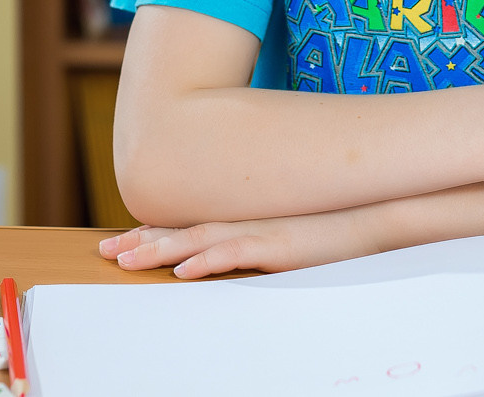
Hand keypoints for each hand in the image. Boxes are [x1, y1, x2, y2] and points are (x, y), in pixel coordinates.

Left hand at [98, 208, 384, 279]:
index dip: (153, 234)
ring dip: (160, 250)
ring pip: (199, 240)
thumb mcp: (293, 238)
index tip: (120, 242)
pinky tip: (184, 270)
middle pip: (183, 231)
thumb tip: (239, 259)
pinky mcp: (281, 246)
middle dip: (141, 241)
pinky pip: (237, 253)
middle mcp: (247, 223)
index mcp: (247, 222)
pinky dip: (208, 260)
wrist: (379, 214)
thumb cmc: (339, 229)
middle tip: (104, 251)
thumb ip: (264, 244)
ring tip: (125, 259)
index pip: (190, 228)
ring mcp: (262, 232)